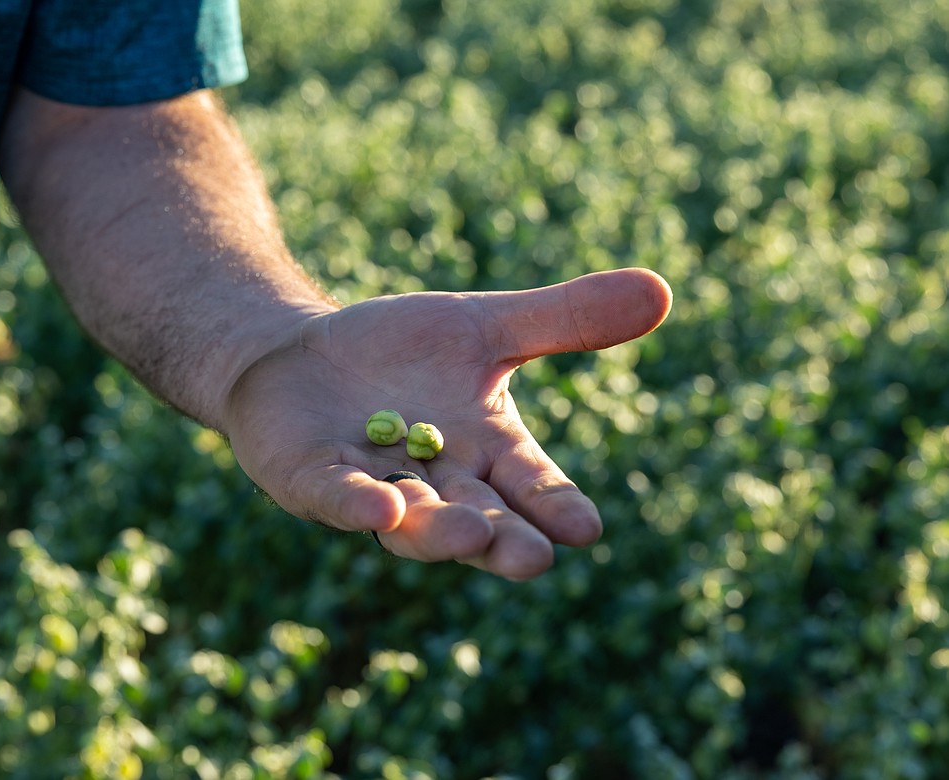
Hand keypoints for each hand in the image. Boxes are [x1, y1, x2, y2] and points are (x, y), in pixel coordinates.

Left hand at [222, 267, 671, 580]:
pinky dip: (359, 506)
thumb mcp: (485, 327)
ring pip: (414, 521)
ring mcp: (375, 486)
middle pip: (479, 521)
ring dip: (440, 531)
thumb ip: (565, 319)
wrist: (304, 354)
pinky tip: (381, 509)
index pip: (532, 488)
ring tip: (471, 532)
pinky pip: (339, 498)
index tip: (586, 528)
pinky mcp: (315, 480)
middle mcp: (438, 483)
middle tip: (532, 559)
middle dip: (503, 540)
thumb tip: (663, 289)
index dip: (556, 507)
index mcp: (487, 453)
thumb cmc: (402, 351)